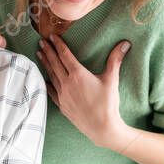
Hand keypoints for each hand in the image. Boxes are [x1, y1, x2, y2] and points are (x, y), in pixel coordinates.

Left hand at [37, 35, 130, 150]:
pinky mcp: (62, 105)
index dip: (58, 44)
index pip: (65, 55)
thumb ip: (115, 60)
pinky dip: (47, 82)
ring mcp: (63, 95)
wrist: (102, 127)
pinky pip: (51, 90)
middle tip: (41, 42)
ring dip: (45, 64)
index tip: (51, 36)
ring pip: (51, 75)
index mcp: (78, 75)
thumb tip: (125, 44)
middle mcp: (67, 83)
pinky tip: (45, 78)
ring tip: (39, 55)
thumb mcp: (112, 79)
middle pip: (54, 63)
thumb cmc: (108, 103)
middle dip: (48, 51)